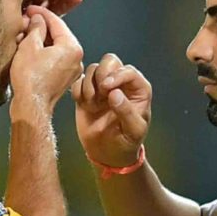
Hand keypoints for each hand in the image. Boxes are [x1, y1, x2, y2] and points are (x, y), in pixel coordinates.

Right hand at [9, 5, 83, 116]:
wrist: (31, 106)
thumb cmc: (30, 78)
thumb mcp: (29, 46)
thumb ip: (35, 28)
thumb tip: (37, 19)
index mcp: (72, 47)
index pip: (57, 22)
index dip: (41, 13)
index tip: (30, 9)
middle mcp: (77, 58)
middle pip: (58, 34)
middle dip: (41, 27)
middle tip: (26, 21)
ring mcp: (72, 70)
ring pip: (56, 47)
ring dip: (41, 40)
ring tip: (25, 36)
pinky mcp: (65, 78)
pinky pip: (55, 59)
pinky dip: (44, 53)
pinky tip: (30, 51)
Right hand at [72, 53, 151, 167]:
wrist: (108, 153)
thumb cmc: (127, 142)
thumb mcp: (133, 131)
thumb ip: (126, 112)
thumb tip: (114, 93)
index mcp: (138, 88)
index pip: (128, 70)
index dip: (117, 75)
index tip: (106, 88)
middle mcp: (121, 82)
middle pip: (110, 61)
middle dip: (101, 74)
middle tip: (99, 95)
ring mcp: (102, 86)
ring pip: (92, 69)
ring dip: (89, 85)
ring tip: (92, 105)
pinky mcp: (86, 92)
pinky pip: (78, 80)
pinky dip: (78, 91)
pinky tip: (84, 105)